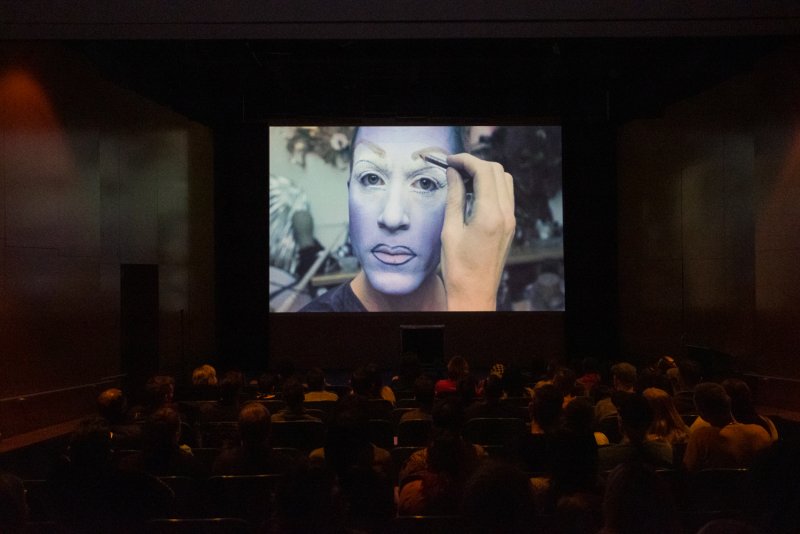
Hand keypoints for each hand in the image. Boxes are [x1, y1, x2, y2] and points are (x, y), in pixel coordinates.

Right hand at [441, 153, 514, 310]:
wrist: (475, 293)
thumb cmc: (458, 268)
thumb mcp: (450, 230)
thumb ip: (454, 198)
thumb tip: (453, 174)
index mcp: (489, 215)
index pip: (483, 171)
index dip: (465, 161)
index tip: (449, 161)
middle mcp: (505, 215)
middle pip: (497, 171)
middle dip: (475, 164)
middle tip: (454, 168)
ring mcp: (510, 220)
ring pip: (504, 181)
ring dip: (485, 174)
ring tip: (463, 180)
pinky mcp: (510, 226)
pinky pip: (505, 195)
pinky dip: (491, 187)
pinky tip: (473, 194)